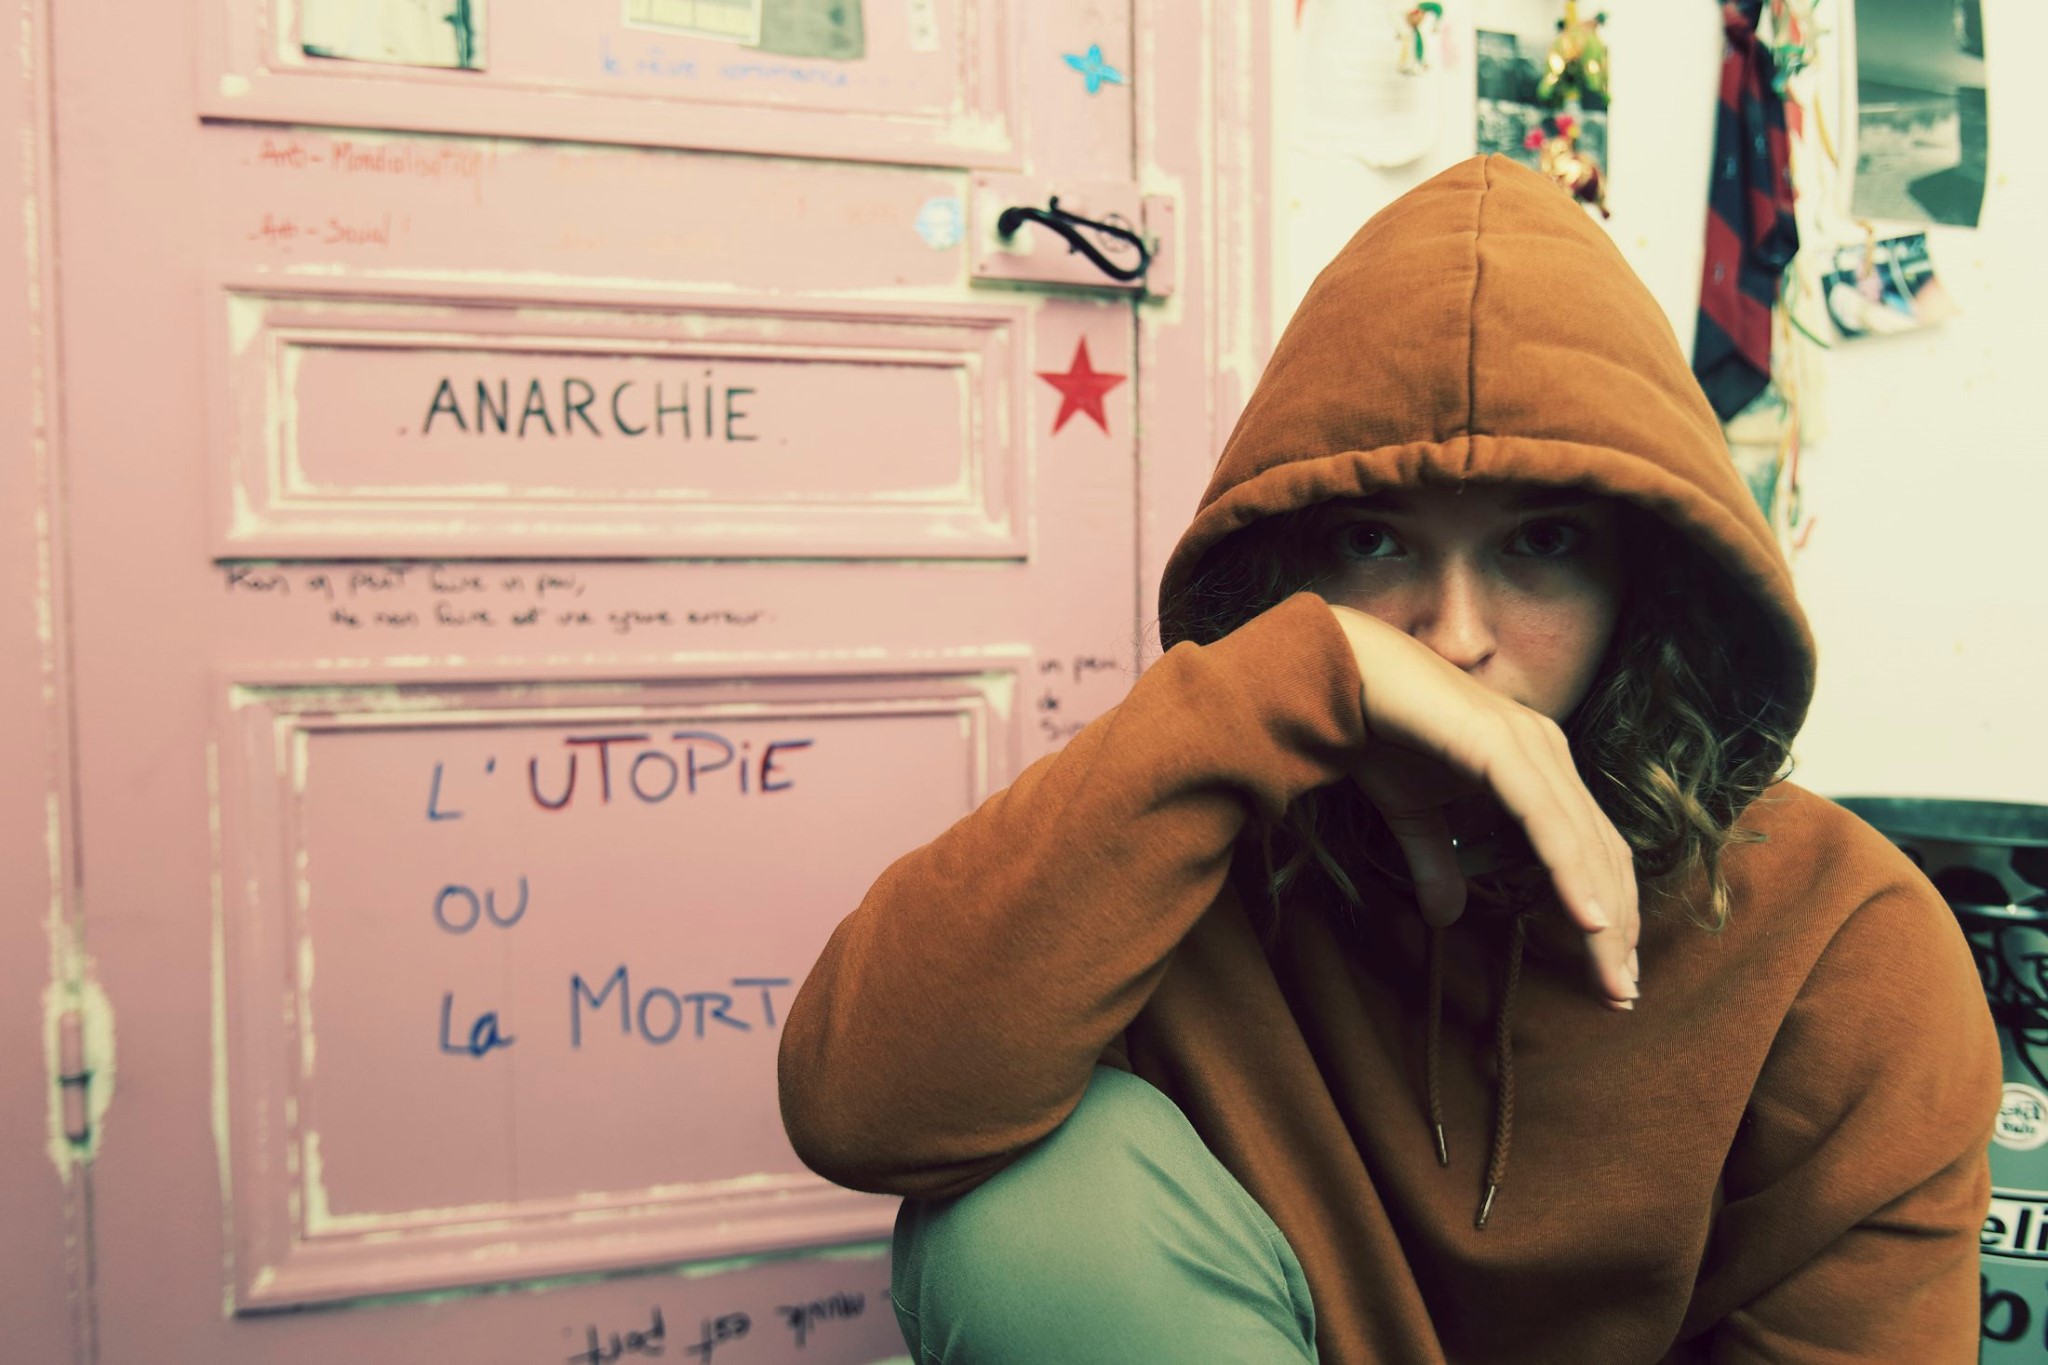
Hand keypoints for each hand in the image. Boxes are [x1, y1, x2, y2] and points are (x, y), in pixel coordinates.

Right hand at [1325, 603, 1639, 1009]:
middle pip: (1603, 854)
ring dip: (1605, 917)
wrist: (1339, 674)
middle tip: (1622, 997)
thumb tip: (1445, 919)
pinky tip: (1588, 920)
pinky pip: (1547, 820)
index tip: (1610, 975)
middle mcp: (1548, 752)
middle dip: (1618, 931)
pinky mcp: (1501, 747)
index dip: (1608, 912)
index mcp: (1538, 765)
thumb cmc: (1379, 733)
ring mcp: (1531, 746)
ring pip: (1585, 845)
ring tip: (1613, 977)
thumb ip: (1435, 862)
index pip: (1591, 849)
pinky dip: (1571, 871)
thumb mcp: (1412, 814)